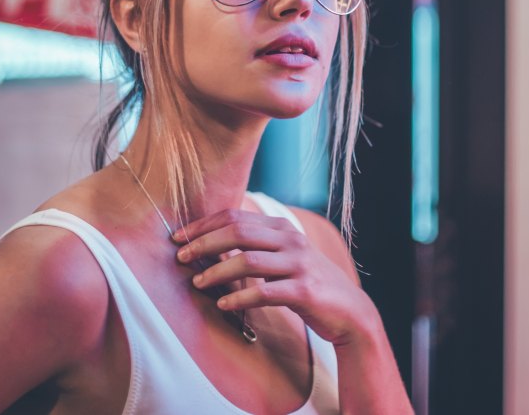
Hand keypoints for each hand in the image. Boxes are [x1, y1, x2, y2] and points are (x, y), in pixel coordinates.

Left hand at [172, 209, 376, 345]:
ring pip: (248, 261)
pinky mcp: (304, 290)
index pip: (235, 216)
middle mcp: (291, 240)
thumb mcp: (284, 256)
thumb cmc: (306, 283)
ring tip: (197, 283)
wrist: (349, 311)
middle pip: (238, 232)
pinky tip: (223, 304)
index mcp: (282, 228)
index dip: (204, 225)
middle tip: (181, 257)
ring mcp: (299, 264)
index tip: (179, 237)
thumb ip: (257, 246)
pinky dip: (240, 298)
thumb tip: (211, 244)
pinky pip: (264, 292)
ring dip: (216, 272)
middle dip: (204, 243)